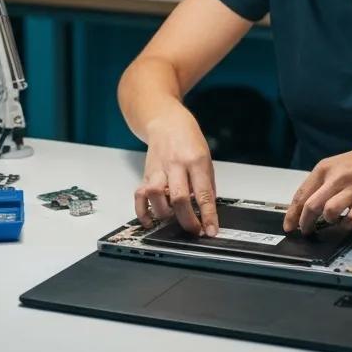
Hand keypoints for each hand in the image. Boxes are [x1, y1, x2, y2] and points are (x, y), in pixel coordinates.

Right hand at [136, 104, 218, 235]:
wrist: (165, 121)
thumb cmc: (188, 139)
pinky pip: (140, 195)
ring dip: (165, 214)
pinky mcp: (146, 173)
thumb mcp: (206, 158)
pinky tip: (150, 221)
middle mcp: (176, 165)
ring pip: (156, 196)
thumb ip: (206, 183)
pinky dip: (143, 211)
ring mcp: (158, 169)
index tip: (211, 231)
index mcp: (196, 160)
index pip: (203, 193)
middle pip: (179, 198)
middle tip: (194, 231)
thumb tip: (208, 210)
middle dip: (187, 220)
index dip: (208, 215)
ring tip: (173, 219)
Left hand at [283, 136, 351, 234]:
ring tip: (329, 223)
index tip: (289, 225)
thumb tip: (308, 204)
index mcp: (326, 168)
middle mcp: (336, 178)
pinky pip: (350, 219)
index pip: (301, 194)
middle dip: (304, 223)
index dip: (292, 214)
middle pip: (311, 206)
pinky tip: (344, 224)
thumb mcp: (340, 164)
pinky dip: (344, 226)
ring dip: (326, 222)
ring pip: (328, 212)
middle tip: (305, 231)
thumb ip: (324, 182)